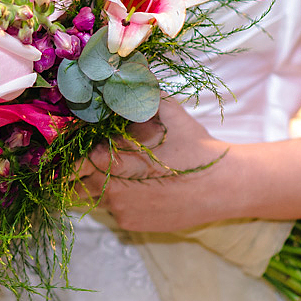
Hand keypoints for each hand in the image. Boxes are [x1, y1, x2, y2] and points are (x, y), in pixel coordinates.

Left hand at [76, 98, 231, 231]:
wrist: (224, 186)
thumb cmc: (194, 147)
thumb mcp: (168, 112)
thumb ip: (140, 95)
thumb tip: (121, 74)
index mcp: (115, 162)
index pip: (78, 159)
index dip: (77, 148)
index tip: (83, 139)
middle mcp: (113, 191)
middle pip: (79, 179)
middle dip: (82, 166)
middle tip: (96, 154)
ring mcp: (121, 211)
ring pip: (94, 195)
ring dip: (98, 182)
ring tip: (121, 168)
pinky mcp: (130, 225)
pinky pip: (111, 210)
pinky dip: (117, 198)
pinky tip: (136, 185)